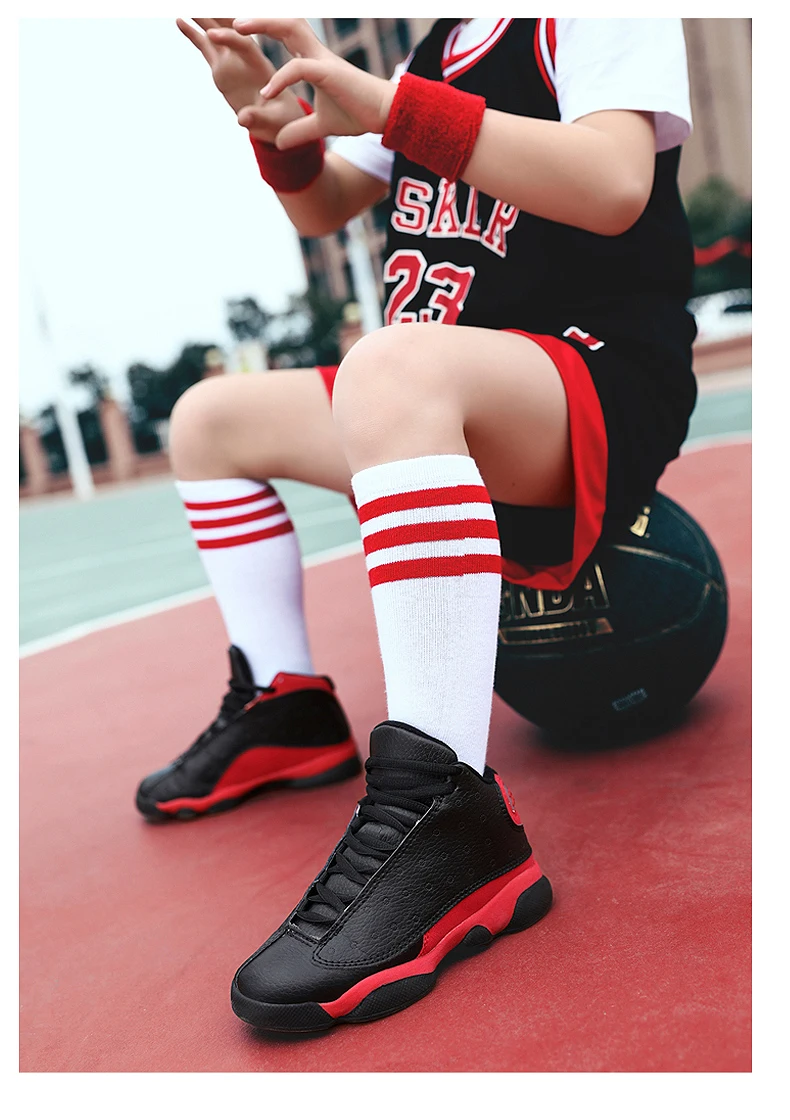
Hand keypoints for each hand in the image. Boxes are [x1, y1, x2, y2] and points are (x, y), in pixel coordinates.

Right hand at [176, 17, 303, 142]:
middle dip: (216, 15)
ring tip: (186, 5)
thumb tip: (242, 119)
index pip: (244, 46)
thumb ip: (257, 118)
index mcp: (261, 66)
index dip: (229, 39)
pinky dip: (194, 34)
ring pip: (216, 33)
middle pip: (230, 29)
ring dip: (202, 17)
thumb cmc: (281, 118)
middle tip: (195, 4)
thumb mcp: (273, 120)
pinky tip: (180, 21)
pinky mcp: (222, 66)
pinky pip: (206, 47)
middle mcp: (245, 58)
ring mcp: (232, 60)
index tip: (212, 34)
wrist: (279, 118)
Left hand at [232, 18, 394, 148]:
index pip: (282, 34)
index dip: (261, 26)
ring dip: (262, 24)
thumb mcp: (321, 126)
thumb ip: (298, 132)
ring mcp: (322, 60)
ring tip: (236, 30)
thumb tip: (279, 143)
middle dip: (255, 17)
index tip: (235, 29)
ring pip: (289, 28)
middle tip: (228, 20)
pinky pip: (299, 69)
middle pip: (282, 22)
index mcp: (312, 60)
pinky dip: (280, 79)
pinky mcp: (329, 73)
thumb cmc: (357, 115)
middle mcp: (315, 54)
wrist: (385, 116)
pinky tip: (265, 93)